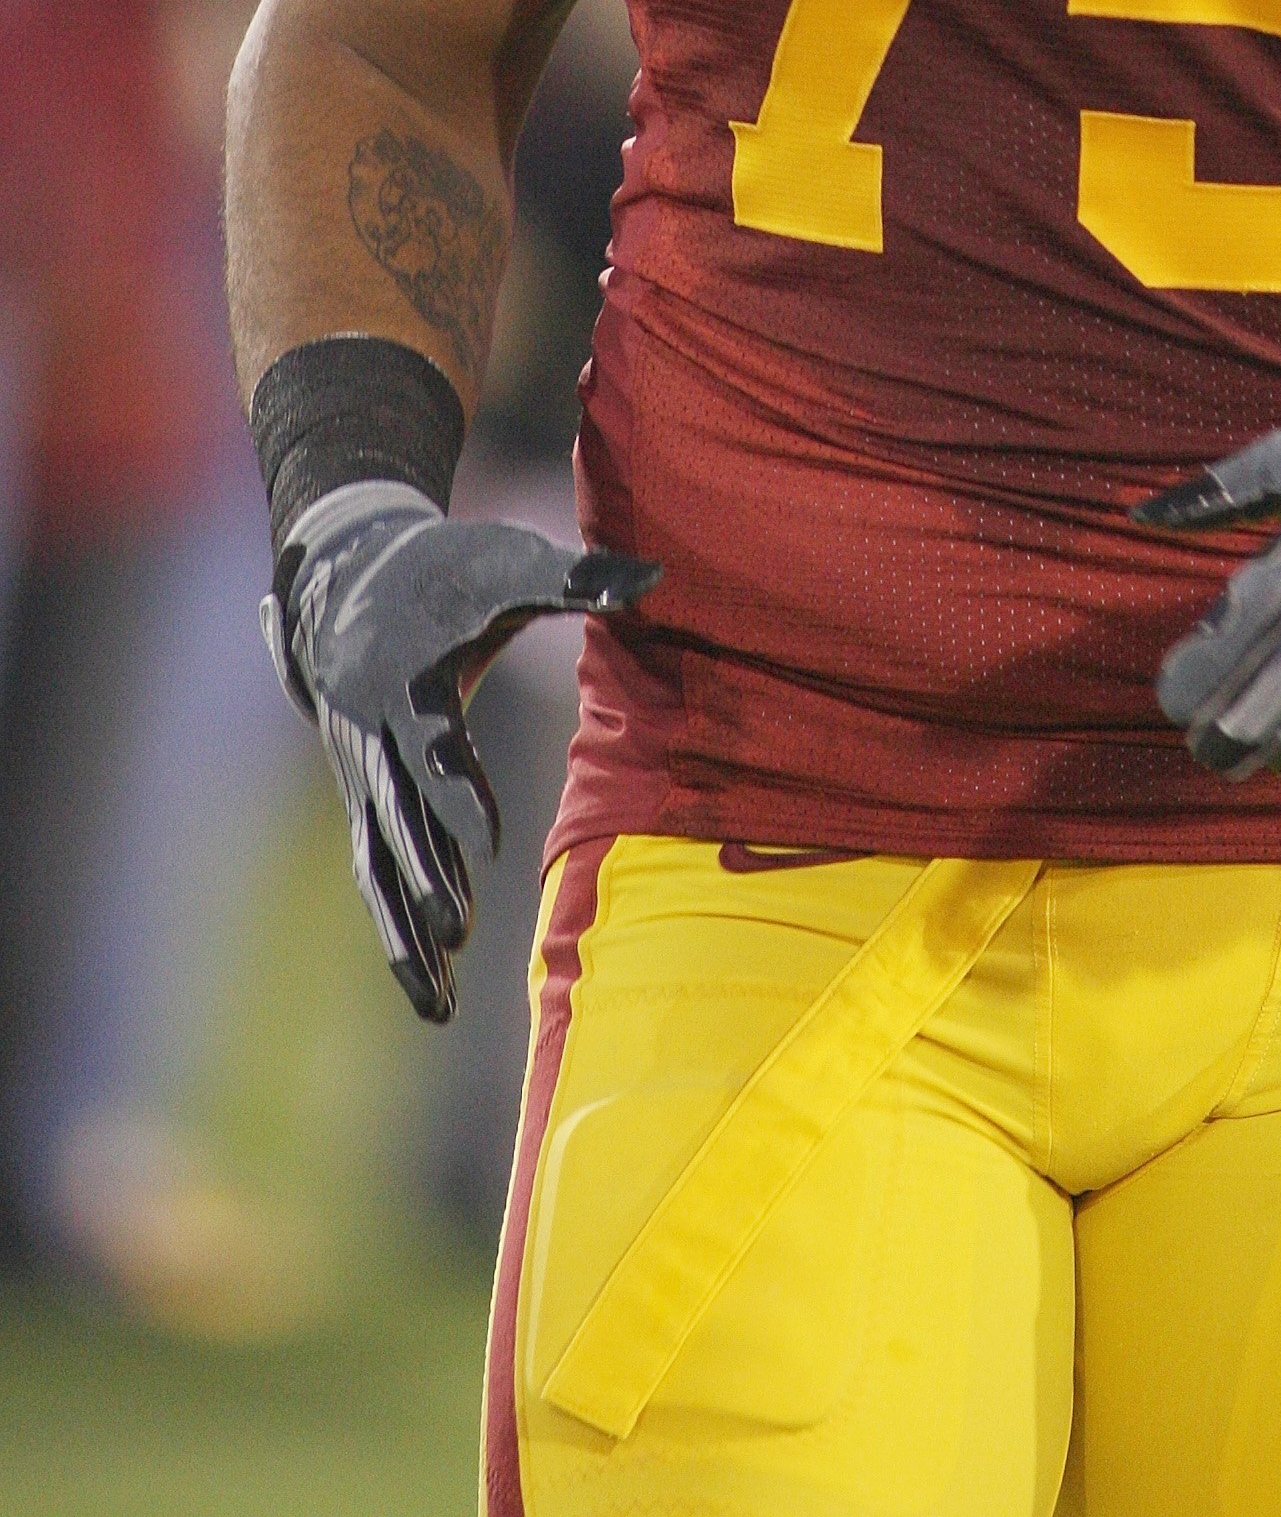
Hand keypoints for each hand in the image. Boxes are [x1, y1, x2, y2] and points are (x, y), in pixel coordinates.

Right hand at [263, 481, 656, 1020]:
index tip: (487, 842)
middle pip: (396, 814)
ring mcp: (362, 774)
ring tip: (438, 1000)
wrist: (345, 576)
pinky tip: (431, 991)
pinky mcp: (366, 798)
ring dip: (404, 927)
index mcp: (406, 679)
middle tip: (460, 930)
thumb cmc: (445, 568)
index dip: (455, 791)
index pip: (429, 743)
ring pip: (378, 861)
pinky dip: (397, 929)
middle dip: (425, 874)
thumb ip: (575, 578)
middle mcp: (373, 736)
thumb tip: (653, 581)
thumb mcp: (504, 562)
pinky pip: (375, 872)